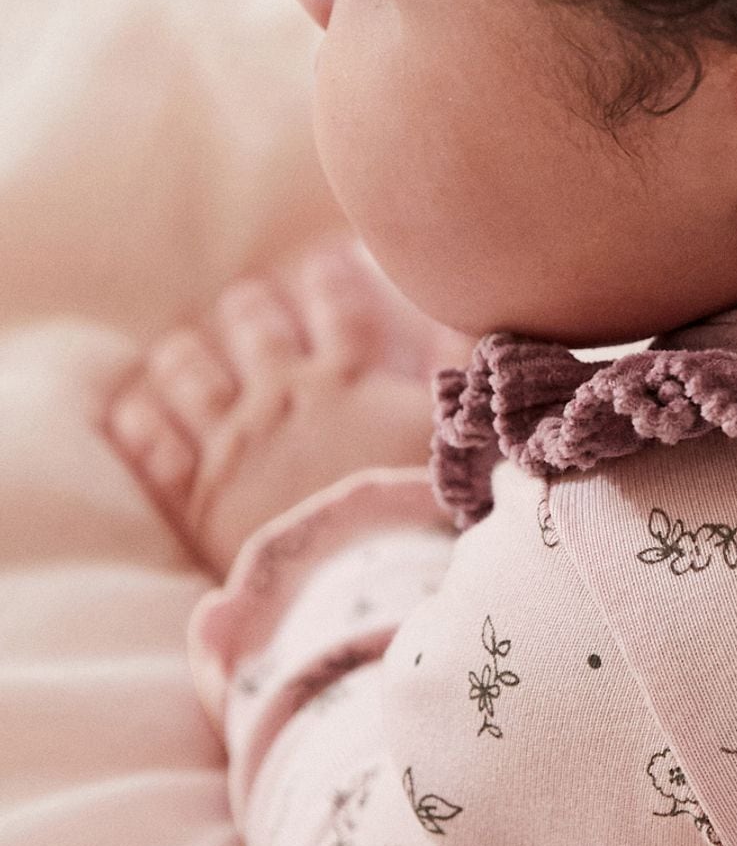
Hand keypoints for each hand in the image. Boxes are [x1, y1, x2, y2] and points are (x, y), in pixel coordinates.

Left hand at [107, 245, 463, 578]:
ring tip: (182, 347)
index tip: (325, 258)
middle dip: (252, 308)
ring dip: (186, 356)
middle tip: (249, 301)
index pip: (339, 305)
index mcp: (348, 380)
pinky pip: (155, 447)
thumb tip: (492, 320)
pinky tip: (134, 410)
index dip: (332, 277)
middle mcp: (283, 399)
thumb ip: (470, 371)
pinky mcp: (200, 497)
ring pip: (191, 375)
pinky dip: (142, 423)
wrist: (370, 587)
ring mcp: (235, 444)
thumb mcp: (462, 432)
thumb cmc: (425, 513)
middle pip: (255, 327)